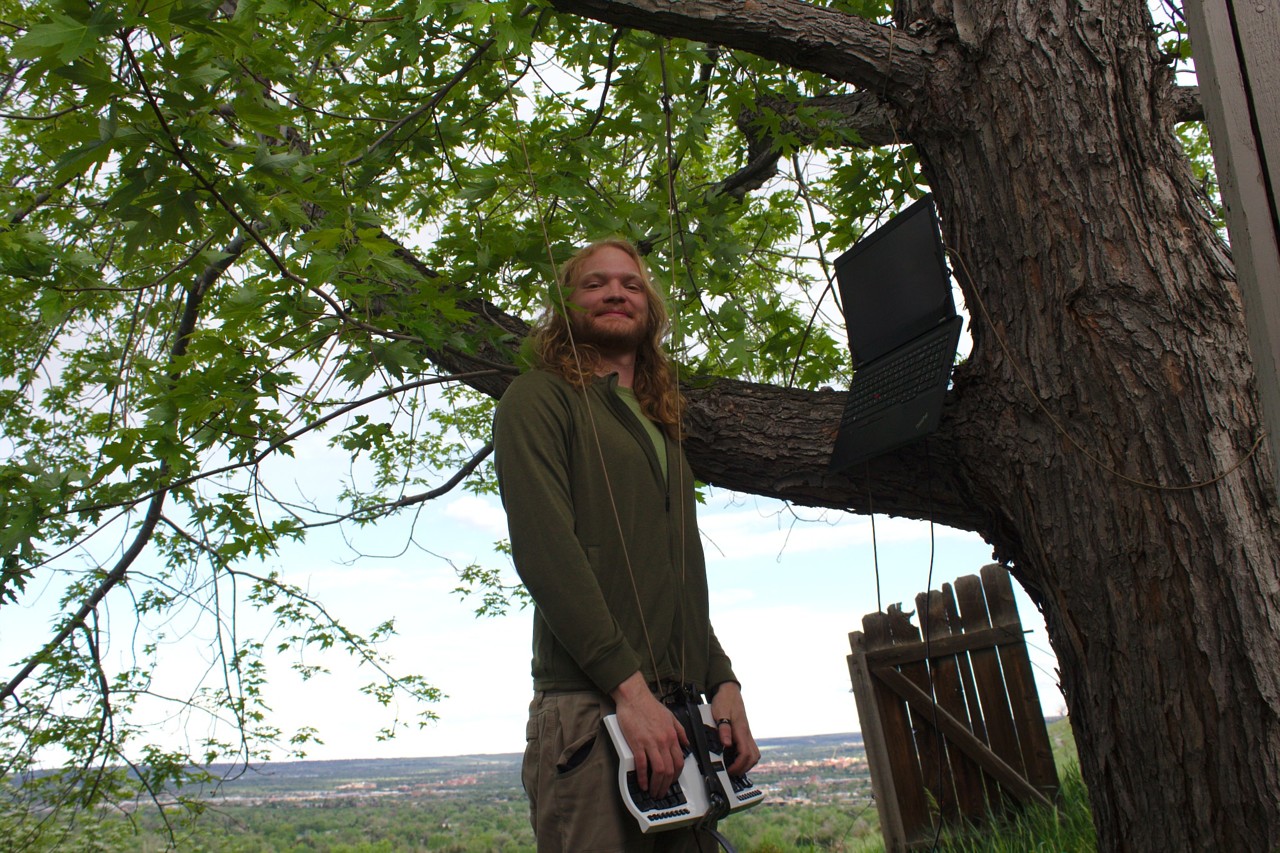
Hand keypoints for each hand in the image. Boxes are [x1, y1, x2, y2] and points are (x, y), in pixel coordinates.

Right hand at [611, 672, 687, 797]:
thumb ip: (680, 731)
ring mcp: (650, 743)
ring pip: (658, 770)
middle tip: (662, 792)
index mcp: (672, 736)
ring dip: (656, 785)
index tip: (671, 782)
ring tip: (653, 792)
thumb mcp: (671, 717)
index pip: (679, 762)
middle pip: (669, 769)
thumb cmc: (649, 706)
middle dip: (666, 785)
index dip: (676, 776)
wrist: (634, 697)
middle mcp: (664, 741)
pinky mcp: (637, 743)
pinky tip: (642, 784)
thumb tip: (686, 744)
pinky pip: (642, 765)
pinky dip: (643, 777)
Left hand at [710, 681, 759, 775]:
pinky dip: (746, 757)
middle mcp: (746, 733)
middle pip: (753, 757)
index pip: (745, 753)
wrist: (729, 691)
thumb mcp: (720, 713)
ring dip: (746, 764)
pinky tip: (735, 758)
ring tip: (734, 768)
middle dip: (743, 768)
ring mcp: (747, 733)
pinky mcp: (745, 733)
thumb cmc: (724, 701)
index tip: (729, 770)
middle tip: (731, 772)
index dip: (738, 765)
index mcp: (741, 730)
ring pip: (754, 754)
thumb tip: (726, 744)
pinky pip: (750, 748)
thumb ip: (723, 729)